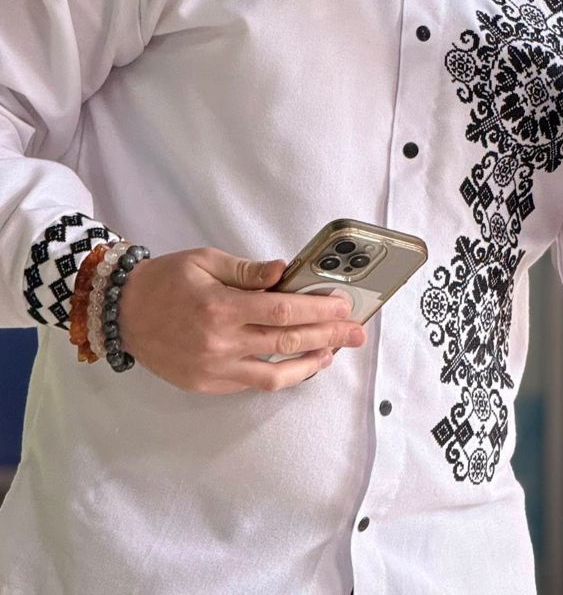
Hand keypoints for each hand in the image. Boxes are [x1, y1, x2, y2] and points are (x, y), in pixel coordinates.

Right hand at [117, 247, 366, 393]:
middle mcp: (220, 343)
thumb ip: (247, 271)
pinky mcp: (208, 385)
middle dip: (328, 336)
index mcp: (221, 307)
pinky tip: (300, 364)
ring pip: (275, 374)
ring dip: (311, 363)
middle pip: (287, 342)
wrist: (123, 312)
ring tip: (334, 352)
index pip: (283, 310)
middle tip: (356, 333)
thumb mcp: (205, 261)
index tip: (342, 305)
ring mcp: (215, 369)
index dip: (317, 309)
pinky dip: (282, 376)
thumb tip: (285, 271)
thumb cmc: (166, 280)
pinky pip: (254, 384)